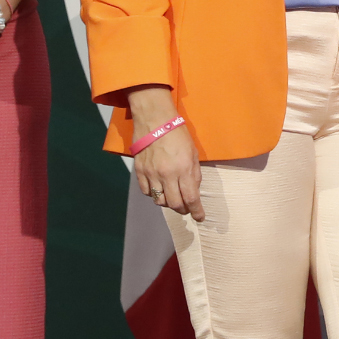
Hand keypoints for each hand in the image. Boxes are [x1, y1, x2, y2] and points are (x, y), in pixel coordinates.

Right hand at [128, 85, 203, 220]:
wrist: (154, 120)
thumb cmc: (178, 134)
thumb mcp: (193, 153)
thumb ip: (194, 174)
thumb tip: (193, 191)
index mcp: (183, 169)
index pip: (191, 198)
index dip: (196, 211)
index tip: (199, 217)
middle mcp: (166, 174)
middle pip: (174, 204)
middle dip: (183, 210)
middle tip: (187, 208)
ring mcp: (151, 174)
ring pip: (159, 201)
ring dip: (168, 203)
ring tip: (173, 197)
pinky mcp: (139, 171)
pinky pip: (146, 192)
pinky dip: (154, 194)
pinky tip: (159, 189)